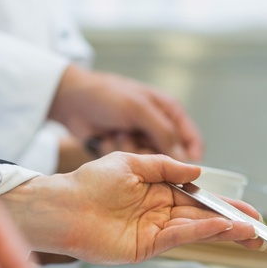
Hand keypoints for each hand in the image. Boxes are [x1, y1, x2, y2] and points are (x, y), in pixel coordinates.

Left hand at [0, 152, 262, 263]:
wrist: (63, 206)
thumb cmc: (88, 182)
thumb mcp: (130, 161)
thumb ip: (165, 166)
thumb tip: (196, 170)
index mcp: (157, 191)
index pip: (198, 199)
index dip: (223, 204)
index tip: (246, 209)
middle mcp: (159, 213)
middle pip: (203, 218)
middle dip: (232, 222)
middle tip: (259, 229)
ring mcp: (153, 231)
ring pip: (195, 229)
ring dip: (223, 231)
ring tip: (249, 234)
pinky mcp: (145, 246)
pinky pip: (178, 237)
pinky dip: (200, 233)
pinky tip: (220, 230)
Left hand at [49, 65, 203, 162]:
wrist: (73, 101)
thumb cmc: (107, 95)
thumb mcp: (139, 109)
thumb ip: (164, 132)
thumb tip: (183, 158)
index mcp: (168, 111)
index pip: (191, 138)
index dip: (192, 155)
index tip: (188, 172)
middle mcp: (157, 127)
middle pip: (169, 154)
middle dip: (150, 149)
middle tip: (135, 137)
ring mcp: (140, 140)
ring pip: (147, 160)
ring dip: (131, 148)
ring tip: (117, 132)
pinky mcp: (124, 150)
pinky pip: (129, 162)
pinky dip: (117, 150)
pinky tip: (107, 137)